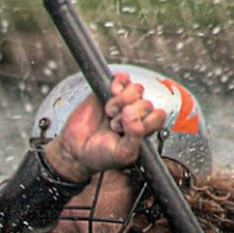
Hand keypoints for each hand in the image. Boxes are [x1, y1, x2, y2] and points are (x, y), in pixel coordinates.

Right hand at [41, 71, 164, 181]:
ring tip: (110, 113)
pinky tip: (111, 93)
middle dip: (129, 115)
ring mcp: (123, 101)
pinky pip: (123, 78)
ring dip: (122, 101)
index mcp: (143, 130)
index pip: (158, 117)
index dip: (145, 121)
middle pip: (146, 103)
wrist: (75, 149)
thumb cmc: (100, 154)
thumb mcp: (123, 153)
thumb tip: (133, 113)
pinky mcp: (108, 90)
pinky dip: (118, 83)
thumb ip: (135, 136)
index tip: (130, 130)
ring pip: (137, 89)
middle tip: (114, 126)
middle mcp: (136, 114)